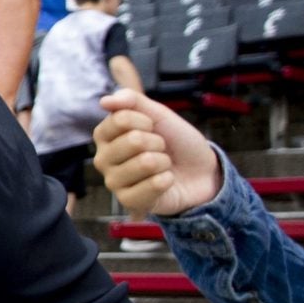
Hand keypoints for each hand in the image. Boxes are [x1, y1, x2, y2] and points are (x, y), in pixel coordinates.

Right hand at [92, 91, 221, 217]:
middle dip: (158, 143)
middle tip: (161, 150)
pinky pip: (153, 185)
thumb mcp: (158, 114)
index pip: (120, 119)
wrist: (201, 171)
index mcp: (104, 136)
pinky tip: (165, 182)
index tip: (152, 127)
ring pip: (145, 163)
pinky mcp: (128, 201)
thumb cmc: (176, 142)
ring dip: (164, 162)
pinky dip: (168, 180)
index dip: (146, 121)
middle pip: (133, 140)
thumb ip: (132, 101)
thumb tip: (104, 101)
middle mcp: (103, 159)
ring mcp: (113, 181)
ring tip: (163, 166)